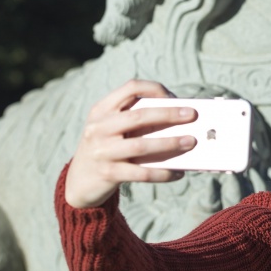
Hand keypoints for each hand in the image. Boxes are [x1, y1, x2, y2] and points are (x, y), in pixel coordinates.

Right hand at [64, 80, 197, 208]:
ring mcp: (101, 151)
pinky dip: (162, 173)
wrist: (78, 182)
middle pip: (138, 116)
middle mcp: (98, 128)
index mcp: (101, 110)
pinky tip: (178, 173)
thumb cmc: (106, 149)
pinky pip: (140, 173)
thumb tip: (179, 120)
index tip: (174, 97)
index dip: (154, 89)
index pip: (130, 88)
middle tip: (192, 115)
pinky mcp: (108, 174)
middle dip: (168, 114)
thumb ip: (135, 121)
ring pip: (141, 145)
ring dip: (170, 143)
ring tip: (191, 142)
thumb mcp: (111, 129)